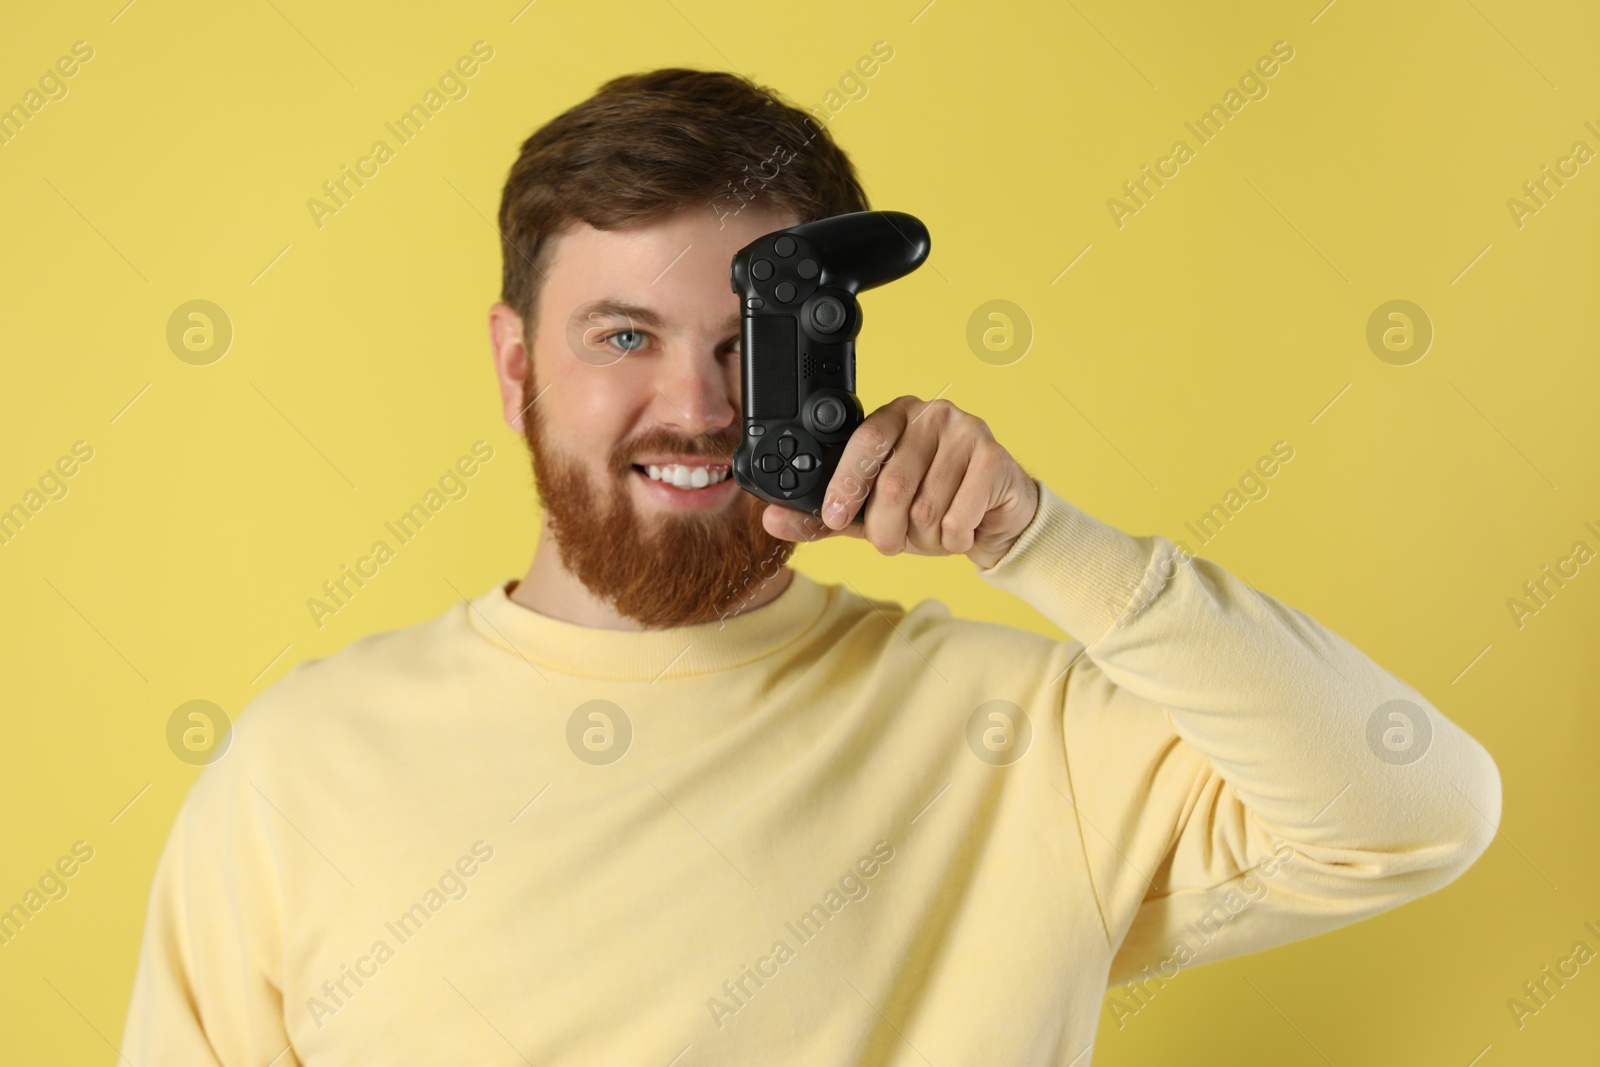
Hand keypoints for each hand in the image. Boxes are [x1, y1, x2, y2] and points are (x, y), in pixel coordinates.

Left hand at [761, 395, 1039, 569]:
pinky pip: (959, 516)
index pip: (864, 441)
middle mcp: (931, 414)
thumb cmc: (933, 507)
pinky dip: (954, 539)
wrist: (997, 519)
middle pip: (893, 483)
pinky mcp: (995, 458)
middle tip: (891, 543)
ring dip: (925, 538)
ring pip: (926, 507)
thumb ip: (826, 517)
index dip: (847, 483)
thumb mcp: (871, 513)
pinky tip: (962, 529)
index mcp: (895, 416)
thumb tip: (773, 520)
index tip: (835, 517)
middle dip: (885, 529)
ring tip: (935, 532)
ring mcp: (968, 431)